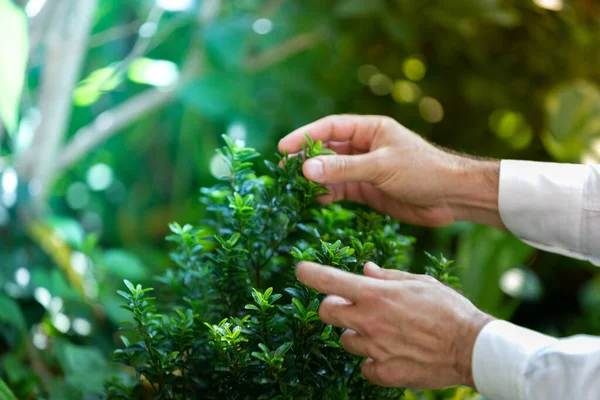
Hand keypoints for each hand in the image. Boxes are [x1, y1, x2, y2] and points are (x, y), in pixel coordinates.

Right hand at [279, 114, 502, 227]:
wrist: (451, 197)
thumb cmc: (421, 171)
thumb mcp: (380, 166)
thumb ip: (343, 169)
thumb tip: (306, 169)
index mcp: (370, 129)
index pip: (330, 128)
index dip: (305, 136)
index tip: (283, 148)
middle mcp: (364, 147)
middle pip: (327, 150)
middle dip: (306, 159)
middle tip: (283, 171)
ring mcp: (365, 169)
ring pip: (332, 172)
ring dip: (314, 179)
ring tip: (294, 188)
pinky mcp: (368, 190)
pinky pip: (341, 190)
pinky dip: (327, 195)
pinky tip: (315, 201)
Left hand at [295, 261, 493, 388]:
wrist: (472, 348)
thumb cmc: (449, 308)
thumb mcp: (419, 282)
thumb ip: (388, 276)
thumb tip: (366, 269)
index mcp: (375, 294)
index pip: (329, 281)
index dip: (309, 273)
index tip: (300, 269)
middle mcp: (369, 321)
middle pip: (326, 312)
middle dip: (332, 307)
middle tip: (349, 306)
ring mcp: (374, 349)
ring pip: (345, 341)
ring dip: (356, 334)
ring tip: (381, 332)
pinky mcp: (384, 373)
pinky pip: (365, 367)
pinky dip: (372, 361)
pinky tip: (389, 353)